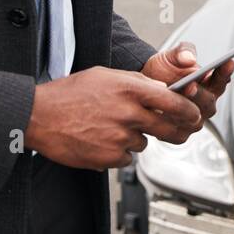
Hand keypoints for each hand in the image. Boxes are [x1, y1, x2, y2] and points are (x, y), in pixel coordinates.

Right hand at [25, 66, 203, 169]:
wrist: (39, 116)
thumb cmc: (70, 93)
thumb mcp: (106, 76)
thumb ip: (136, 83)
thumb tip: (161, 89)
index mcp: (130, 89)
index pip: (173, 101)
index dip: (188, 110)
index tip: (194, 114)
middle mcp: (128, 113)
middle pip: (168, 128)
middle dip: (177, 130)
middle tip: (179, 131)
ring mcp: (119, 137)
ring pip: (144, 143)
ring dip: (136, 138)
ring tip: (111, 128)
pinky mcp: (109, 157)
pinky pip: (127, 157)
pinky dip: (119, 152)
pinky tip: (101, 140)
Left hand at [141, 41, 233, 125]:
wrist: (144, 85)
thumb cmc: (163, 70)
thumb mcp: (172, 55)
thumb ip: (183, 52)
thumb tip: (189, 58)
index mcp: (210, 84)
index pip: (222, 79)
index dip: (225, 72)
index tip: (227, 62)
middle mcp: (206, 104)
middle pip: (208, 101)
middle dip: (200, 94)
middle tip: (191, 85)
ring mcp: (194, 120)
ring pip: (194, 118)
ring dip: (184, 109)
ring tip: (174, 99)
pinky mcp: (180, 134)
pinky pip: (178, 130)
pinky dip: (170, 121)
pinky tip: (162, 113)